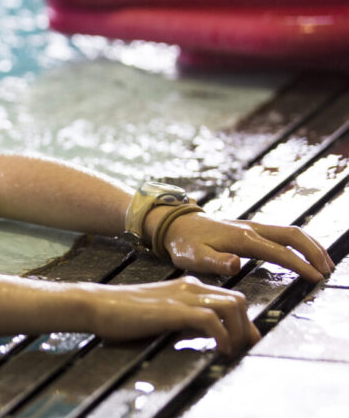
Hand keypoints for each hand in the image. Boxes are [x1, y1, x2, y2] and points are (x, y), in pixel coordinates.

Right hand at [89, 276, 259, 355]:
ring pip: (232, 306)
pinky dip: (223, 336)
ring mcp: (182, 297)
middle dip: (247, 327)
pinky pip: (212, 320)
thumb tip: (202, 336)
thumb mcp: (158, 313)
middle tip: (245, 349)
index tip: (243, 342)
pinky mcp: (174, 310)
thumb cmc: (120, 313)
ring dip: (239, 332)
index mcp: (186, 287)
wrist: (96, 304)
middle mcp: (189, 288)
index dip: (241, 321)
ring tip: (233, 351)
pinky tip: (219, 349)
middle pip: (238, 300)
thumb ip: (181, 319)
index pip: (228, 298)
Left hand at [162, 213, 334, 281]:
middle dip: (314, 252)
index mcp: (242, 238)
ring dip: (310, 245)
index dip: (300, 265)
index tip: (316, 278)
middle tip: (328, 271)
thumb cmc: (183, 244)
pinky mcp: (250, 228)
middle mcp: (252, 229)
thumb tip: (236, 264)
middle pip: (293, 235)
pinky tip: (304, 253)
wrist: (174, 224)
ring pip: (290, 231)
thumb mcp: (193, 256)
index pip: (279, 252)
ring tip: (325, 263)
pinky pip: (282, 232)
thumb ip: (214, 262)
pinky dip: (299, 242)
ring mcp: (252, 226)